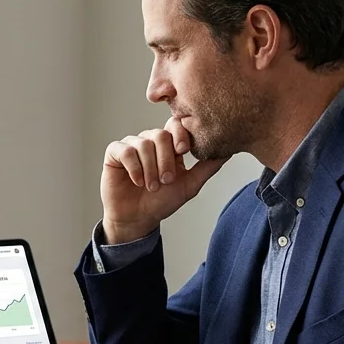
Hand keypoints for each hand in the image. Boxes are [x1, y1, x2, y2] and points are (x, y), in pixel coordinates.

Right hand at [101, 118, 225, 243]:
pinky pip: (126, 150)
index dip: (180, 134)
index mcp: (168, 144)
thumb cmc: (162, 202)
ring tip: (152, 186)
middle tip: (166, 181)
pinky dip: (134, 167)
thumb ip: (208, 167)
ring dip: (150, 168)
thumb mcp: (190, 184)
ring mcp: (132, 145)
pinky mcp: (114, 153)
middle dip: (166, 160)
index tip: (183, 151)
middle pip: (161, 134)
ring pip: (144, 143)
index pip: (175, 124)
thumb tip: (229, 150)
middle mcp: (150, 140)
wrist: (138, 219)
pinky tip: (137, 182)